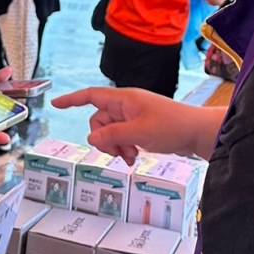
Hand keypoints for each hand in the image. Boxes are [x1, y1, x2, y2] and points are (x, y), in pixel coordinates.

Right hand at [53, 86, 214, 164]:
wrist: (196, 133)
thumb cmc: (171, 126)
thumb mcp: (138, 132)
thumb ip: (111, 135)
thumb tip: (91, 137)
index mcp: (124, 99)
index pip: (91, 96)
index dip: (72, 100)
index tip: (56, 104)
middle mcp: (127, 105)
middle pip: (99, 120)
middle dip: (104, 138)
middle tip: (118, 151)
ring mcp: (134, 117)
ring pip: (111, 132)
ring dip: (115, 146)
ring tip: (130, 156)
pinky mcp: (142, 127)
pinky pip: (123, 137)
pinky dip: (124, 148)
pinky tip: (134, 157)